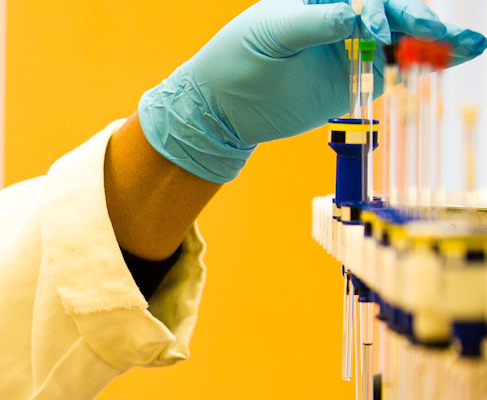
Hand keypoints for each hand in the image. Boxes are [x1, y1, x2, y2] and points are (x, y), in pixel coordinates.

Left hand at [137, 0, 485, 182]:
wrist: (220, 107)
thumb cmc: (235, 59)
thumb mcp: (273, 34)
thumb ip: (319, 24)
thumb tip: (363, 15)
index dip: (385, 8)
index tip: (382, 29)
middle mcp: (342, 16)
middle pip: (394, 12)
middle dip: (423, 21)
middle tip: (447, 37)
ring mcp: (352, 45)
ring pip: (404, 37)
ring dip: (437, 41)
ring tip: (469, 46)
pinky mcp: (357, 76)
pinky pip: (396, 66)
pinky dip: (425, 64)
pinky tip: (454, 59)